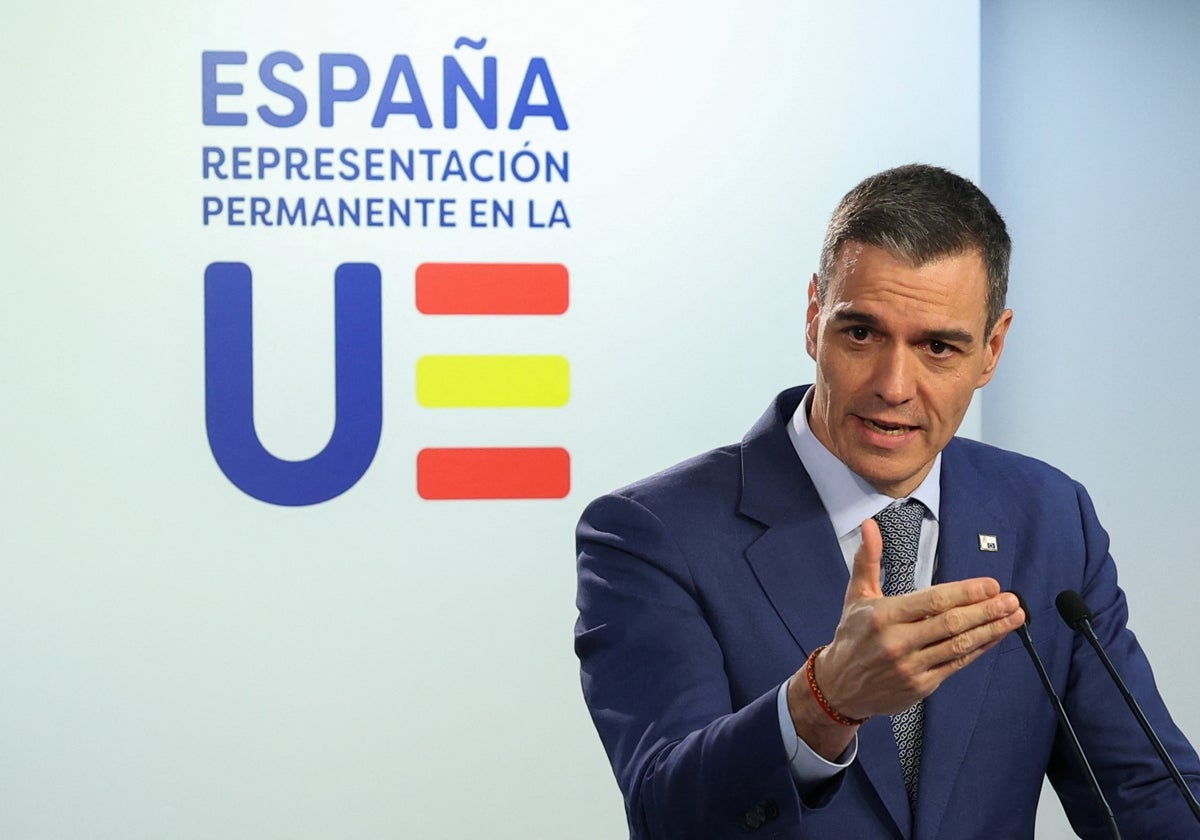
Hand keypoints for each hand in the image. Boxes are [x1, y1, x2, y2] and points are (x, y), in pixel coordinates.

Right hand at [812, 518, 1024, 720]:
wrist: (839, 686)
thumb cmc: (852, 635)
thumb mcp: (856, 595)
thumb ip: (868, 559)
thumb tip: (870, 525)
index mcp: (884, 616)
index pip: (932, 601)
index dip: (965, 592)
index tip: (990, 584)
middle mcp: (898, 642)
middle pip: (951, 624)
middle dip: (986, 611)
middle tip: (1011, 599)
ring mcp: (912, 666)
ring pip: (959, 646)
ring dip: (991, 630)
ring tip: (1014, 617)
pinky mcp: (921, 685)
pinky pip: (956, 664)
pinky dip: (979, 649)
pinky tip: (995, 637)